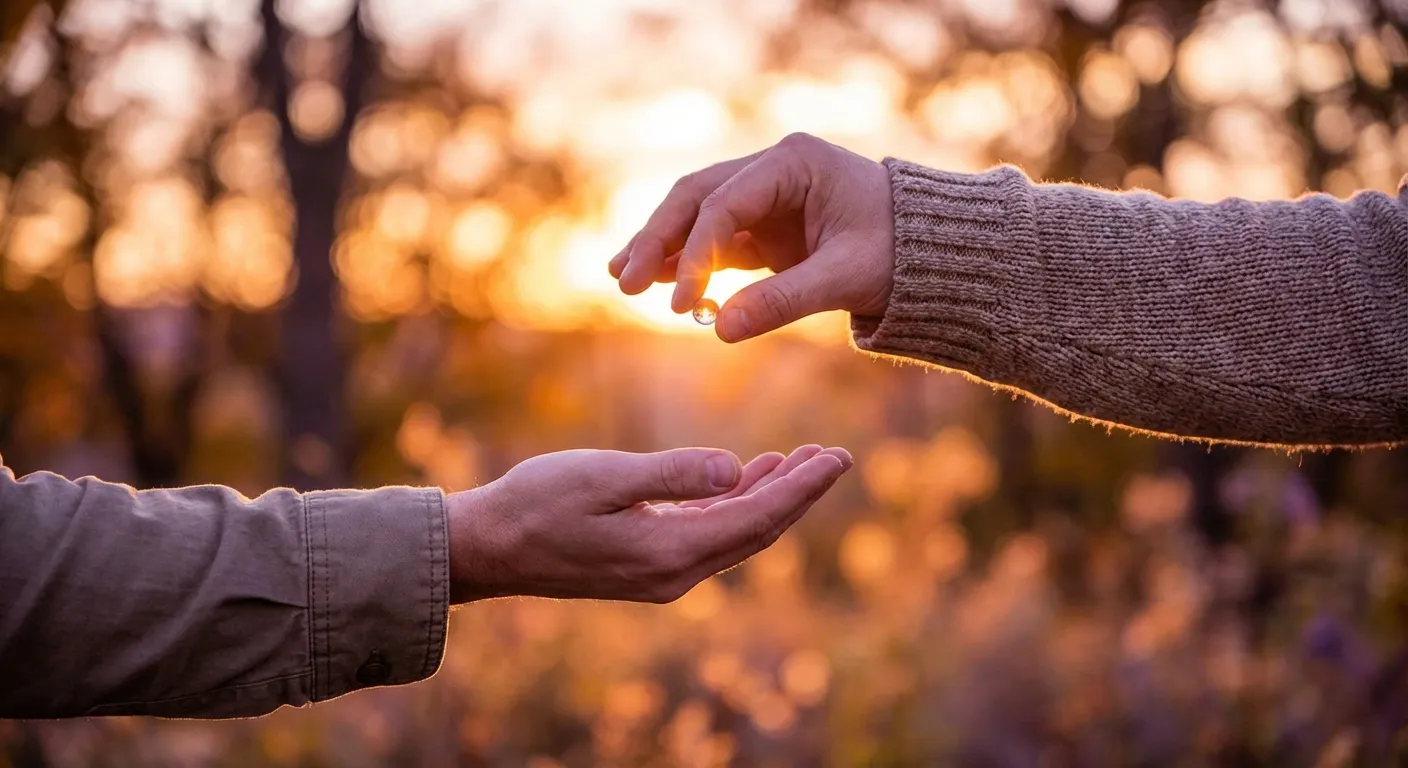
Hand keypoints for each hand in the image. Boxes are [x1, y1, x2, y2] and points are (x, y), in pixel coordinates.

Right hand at [447, 444, 851, 602]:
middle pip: (756, 531)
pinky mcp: (647, 566)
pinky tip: (744, 477)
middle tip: (834, 456)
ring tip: (801, 459)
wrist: (487, 548)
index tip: (839, 458)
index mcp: (668, 552)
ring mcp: (661, 575)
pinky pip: (709, 537)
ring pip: (735, 535)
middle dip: (799, 493)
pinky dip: (735, 506)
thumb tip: (735, 468)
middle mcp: (674, 573)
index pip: (756, 517)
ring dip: (770, 497)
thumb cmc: (536, 502)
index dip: (803, 488)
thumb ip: (673, 475)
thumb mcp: (603, 476)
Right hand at [609, 133, 894, 342]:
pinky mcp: (764, 225)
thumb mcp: (845, 278)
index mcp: (794, 163)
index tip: (677, 302)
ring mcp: (764, 195)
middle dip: (658, 239)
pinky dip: (686, 261)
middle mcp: (772, 169)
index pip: (725, 203)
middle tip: (625, 281)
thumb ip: (782, 302)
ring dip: (661, 247)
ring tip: (622, 280)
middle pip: (696, 198)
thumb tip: (717, 331)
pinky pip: (714, 240)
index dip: (695, 253)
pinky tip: (655, 284)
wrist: (931, 252)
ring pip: (696, 216)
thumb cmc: (900, 254)